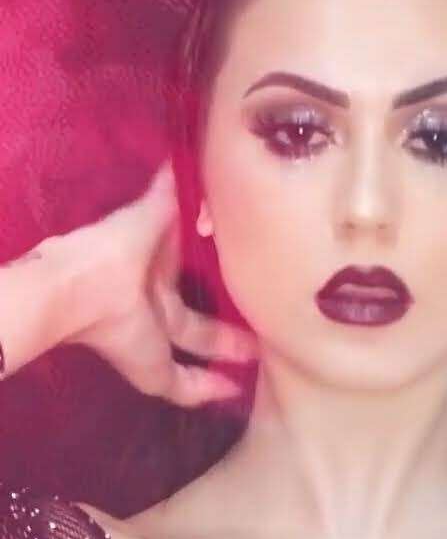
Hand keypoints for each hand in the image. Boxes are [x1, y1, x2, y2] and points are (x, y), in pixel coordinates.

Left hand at [63, 163, 256, 405]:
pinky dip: (209, 390)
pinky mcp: (155, 370)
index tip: (248, 275)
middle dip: (226, 325)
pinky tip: (236, 390)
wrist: (89, 287)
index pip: (190, 272)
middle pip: (195, 320)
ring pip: (194, 351)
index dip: (215, 275)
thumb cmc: (123, 244)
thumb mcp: (159, 207)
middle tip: (264, 326)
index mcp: (155, 268)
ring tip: (262, 359)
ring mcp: (154, 341)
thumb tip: (194, 148)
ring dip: (225, 357)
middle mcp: (156, 305)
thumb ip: (175, 185)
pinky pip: (185, 385)